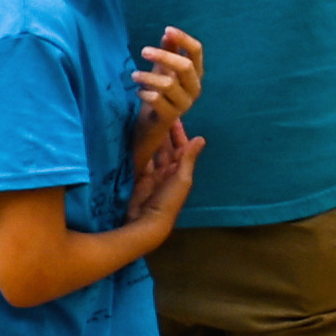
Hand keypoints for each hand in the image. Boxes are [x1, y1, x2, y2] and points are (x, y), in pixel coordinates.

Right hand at [128, 116, 198, 230]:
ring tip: (145, 119)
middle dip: (163, 131)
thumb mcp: (182, 178)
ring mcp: (152, 174)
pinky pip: (140, 159)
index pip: (180, 146)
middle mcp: (167, 170)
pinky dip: (139, 148)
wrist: (147, 222)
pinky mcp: (138, 177)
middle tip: (157, 112)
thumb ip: (188, 158)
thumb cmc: (169, 201)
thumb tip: (200, 138)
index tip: (174, 115)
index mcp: (180, 170)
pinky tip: (135, 136)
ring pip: (153, 151)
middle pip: (165, 147)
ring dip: (151, 137)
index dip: (178, 132)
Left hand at [134, 27, 203, 125]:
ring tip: (134, 75)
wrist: (154, 123)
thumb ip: (168, 52)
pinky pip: (156, 100)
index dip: (184, 38)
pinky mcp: (170, 116)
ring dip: (148, 77)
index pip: (197, 51)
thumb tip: (168, 34)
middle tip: (143, 51)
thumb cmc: (161, 91)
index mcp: (196, 73)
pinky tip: (138, 92)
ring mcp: (184, 104)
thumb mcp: (164, 69)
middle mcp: (194, 88)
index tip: (167, 29)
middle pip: (185, 66)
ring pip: (168, 84)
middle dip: (163, 56)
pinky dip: (144, 93)